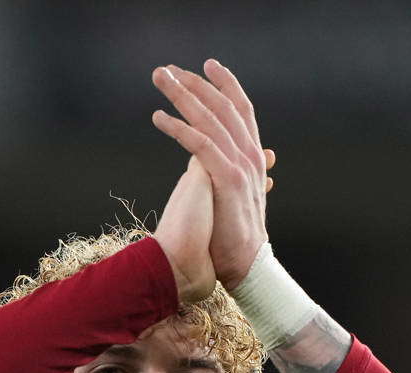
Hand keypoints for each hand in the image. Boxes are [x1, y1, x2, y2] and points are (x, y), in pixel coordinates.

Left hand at [151, 59, 273, 290]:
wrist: (244, 268)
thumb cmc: (233, 238)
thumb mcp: (233, 199)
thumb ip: (227, 173)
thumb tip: (214, 163)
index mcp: (253, 158)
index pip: (240, 111)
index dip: (224, 85)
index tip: (204, 66)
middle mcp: (250, 156)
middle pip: (221, 106)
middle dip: (193, 83)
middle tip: (166, 69)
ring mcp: (240, 167)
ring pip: (209, 119)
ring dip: (182, 95)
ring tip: (159, 80)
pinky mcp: (227, 180)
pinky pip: (200, 144)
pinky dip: (178, 128)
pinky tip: (158, 118)